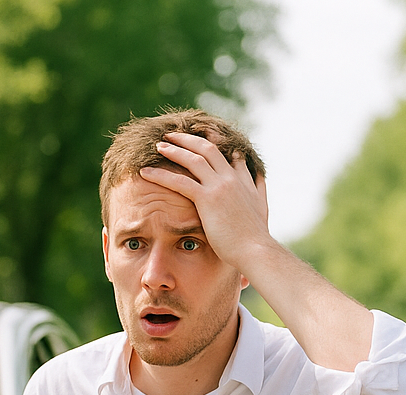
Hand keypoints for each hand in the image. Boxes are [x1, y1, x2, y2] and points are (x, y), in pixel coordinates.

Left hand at [139, 131, 270, 275]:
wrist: (255, 249)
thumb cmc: (255, 237)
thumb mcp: (260, 207)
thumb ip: (258, 190)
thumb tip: (259, 178)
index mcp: (242, 179)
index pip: (226, 152)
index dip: (212, 141)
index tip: (200, 135)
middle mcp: (231, 177)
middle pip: (207, 148)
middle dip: (187, 139)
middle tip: (171, 135)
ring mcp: (220, 186)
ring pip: (193, 159)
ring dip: (174, 149)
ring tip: (158, 146)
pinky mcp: (208, 199)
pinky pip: (180, 181)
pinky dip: (161, 175)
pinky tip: (146, 172)